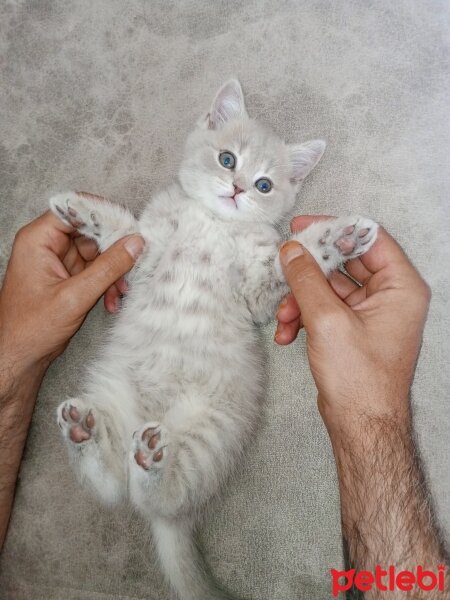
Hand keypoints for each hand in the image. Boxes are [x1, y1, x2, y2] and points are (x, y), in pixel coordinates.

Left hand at [0, 209, 144, 374]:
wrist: (20, 355)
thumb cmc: (32, 327)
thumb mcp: (76, 296)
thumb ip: (108, 268)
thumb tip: (134, 243)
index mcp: (38, 240)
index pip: (73, 209)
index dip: (102, 214)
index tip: (128, 225)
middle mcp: (47, 245)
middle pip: (89, 231)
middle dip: (113, 250)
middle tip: (134, 262)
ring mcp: (58, 261)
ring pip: (96, 252)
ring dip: (113, 272)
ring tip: (121, 292)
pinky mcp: (67, 277)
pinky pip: (95, 270)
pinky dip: (106, 284)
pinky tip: (112, 301)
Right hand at [275, 216, 429, 429]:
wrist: (360, 425)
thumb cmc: (361, 382)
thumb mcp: (327, 320)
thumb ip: (306, 279)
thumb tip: (293, 251)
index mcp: (400, 287)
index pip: (368, 238)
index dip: (334, 228)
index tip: (304, 227)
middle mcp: (390, 297)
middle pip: (345, 262)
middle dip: (310, 270)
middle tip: (286, 263)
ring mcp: (370, 313)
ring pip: (329, 287)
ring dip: (301, 299)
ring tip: (284, 316)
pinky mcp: (352, 329)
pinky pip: (325, 308)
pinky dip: (304, 316)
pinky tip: (287, 333)